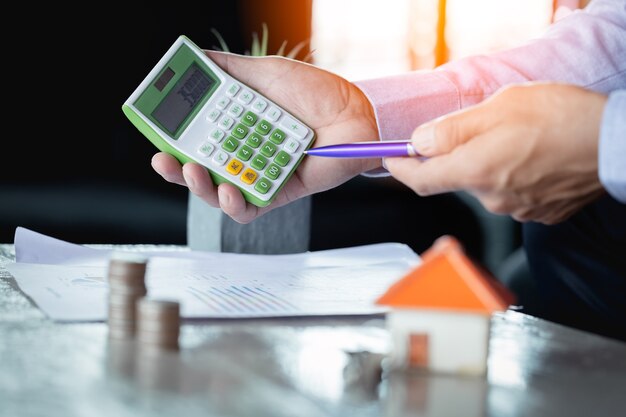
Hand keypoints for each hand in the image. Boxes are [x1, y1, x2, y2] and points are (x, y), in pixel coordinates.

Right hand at [152, 50, 378, 222]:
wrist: (354, 113)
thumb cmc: (315, 93)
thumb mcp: (267, 73)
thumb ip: (230, 70)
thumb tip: (196, 58)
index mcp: (235, 126)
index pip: (195, 137)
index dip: (172, 139)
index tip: (156, 134)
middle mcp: (242, 153)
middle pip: (199, 169)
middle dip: (176, 168)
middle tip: (166, 158)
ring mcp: (257, 175)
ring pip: (217, 194)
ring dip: (199, 187)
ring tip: (194, 170)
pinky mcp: (276, 195)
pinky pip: (249, 210)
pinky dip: (234, 204)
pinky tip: (230, 189)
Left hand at [385, 83, 606, 223]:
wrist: (616, 144)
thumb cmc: (562, 118)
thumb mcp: (498, 107)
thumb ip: (452, 129)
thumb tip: (419, 142)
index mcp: (475, 171)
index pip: (421, 180)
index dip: (401, 170)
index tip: (391, 160)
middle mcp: (491, 197)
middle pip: (456, 178)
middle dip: (457, 155)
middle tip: (479, 127)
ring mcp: (516, 208)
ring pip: (486, 184)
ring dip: (488, 164)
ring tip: (518, 139)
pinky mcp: (540, 212)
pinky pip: (512, 193)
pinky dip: (512, 176)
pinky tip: (533, 157)